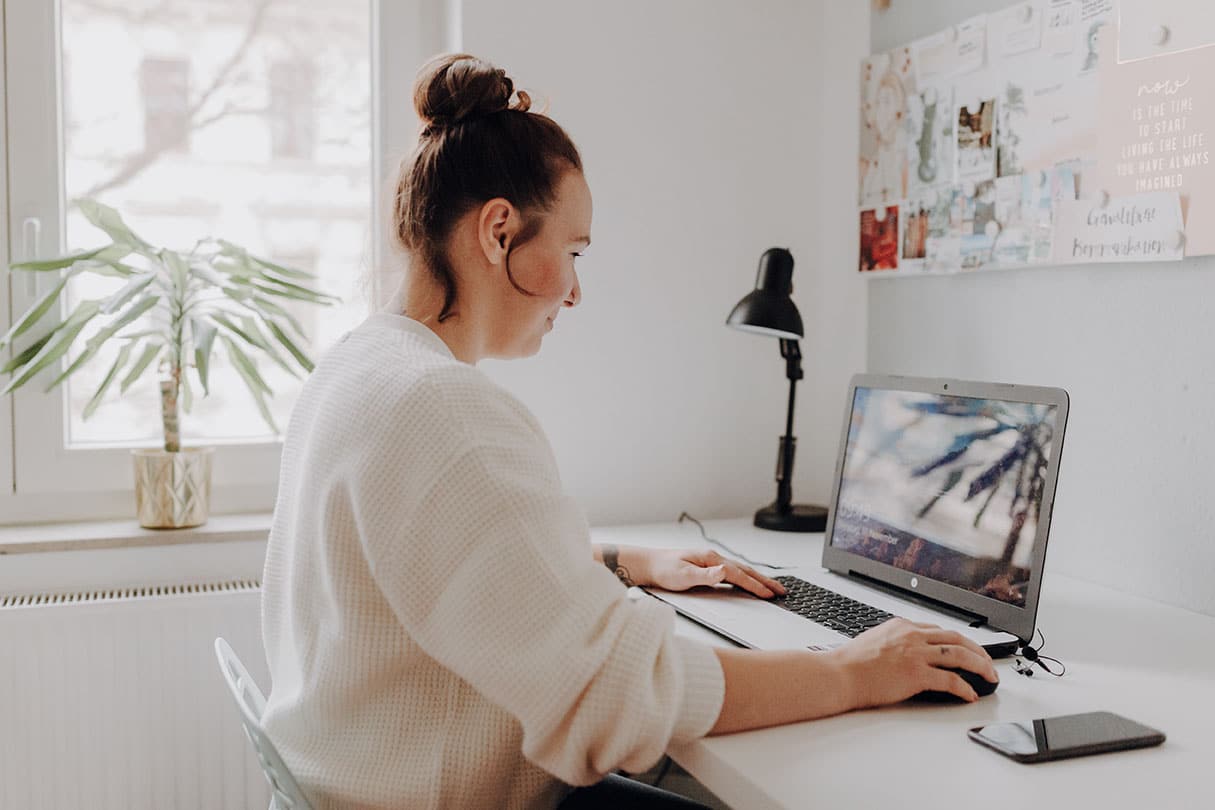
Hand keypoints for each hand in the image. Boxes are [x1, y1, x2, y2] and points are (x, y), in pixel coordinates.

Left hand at [642, 548, 786, 598]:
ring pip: (740, 572)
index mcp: (710, 559)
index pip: (738, 574)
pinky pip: (733, 575)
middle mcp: (713, 559)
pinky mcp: (707, 569)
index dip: (755, 585)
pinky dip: (745, 579)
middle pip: (744, 570)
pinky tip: (749, 584)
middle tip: (781, 590)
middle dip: (764, 581)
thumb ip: (704, 574)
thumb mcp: (682, 575)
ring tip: (772, 588)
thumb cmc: (663, 569)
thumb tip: (724, 571)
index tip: (769, 594)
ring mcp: (711, 563)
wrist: (648, 565)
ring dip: (757, 580)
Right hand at [830, 618, 998, 706]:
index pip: (940, 630)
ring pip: (960, 656)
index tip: (968, 650)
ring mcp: (915, 654)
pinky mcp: (916, 674)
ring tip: (989, 677)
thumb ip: (896, 642)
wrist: (840, 674)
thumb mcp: (875, 640)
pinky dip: (964, 688)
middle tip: (988, 663)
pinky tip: (970, 694)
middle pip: (957, 639)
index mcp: (902, 626)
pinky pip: (950, 680)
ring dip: (980, 666)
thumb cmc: (851, 662)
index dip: (959, 641)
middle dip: (978, 651)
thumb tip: (908, 653)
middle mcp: (912, 636)